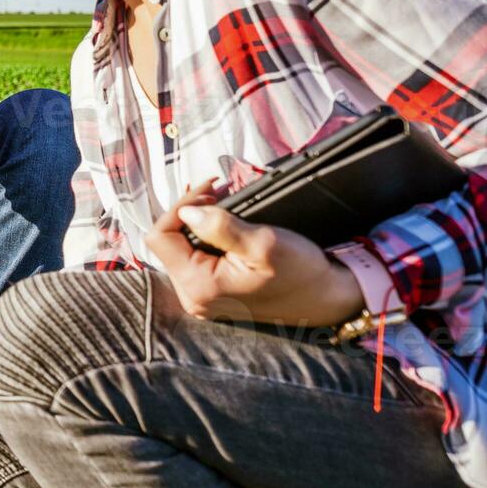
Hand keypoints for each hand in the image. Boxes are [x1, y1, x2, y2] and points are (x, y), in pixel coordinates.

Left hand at [144, 179, 363, 326]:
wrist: (327, 297)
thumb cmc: (300, 272)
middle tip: (215, 191)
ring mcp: (201, 297)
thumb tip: (186, 212)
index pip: (161, 237)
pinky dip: (205, 236)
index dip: (179, 207)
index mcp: (199, 286)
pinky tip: (222, 223)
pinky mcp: (213, 293)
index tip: (209, 190)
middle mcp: (193, 296)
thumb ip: (220, 227)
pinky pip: (195, 257)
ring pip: (180, 248)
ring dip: (196, 222)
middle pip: (167, 242)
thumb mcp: (263, 243)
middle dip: (188, 212)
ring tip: (219, 202)